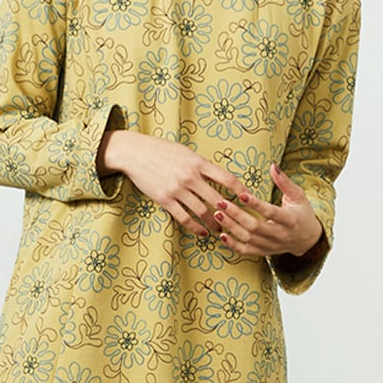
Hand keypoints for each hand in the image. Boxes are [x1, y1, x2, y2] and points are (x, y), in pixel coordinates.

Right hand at [98, 130, 248, 235]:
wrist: (134, 152)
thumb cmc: (160, 150)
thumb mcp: (185, 152)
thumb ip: (200, 164)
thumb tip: (216, 175)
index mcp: (198, 163)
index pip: (227, 178)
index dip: (240, 190)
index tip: (248, 199)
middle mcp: (190, 176)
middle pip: (217, 199)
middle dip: (230, 213)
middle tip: (237, 222)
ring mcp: (177, 189)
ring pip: (202, 211)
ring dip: (214, 223)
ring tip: (220, 230)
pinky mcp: (165, 199)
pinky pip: (184, 218)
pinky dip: (195, 227)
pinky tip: (201, 232)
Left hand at [213, 163, 323, 257]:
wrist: (307, 239)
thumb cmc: (302, 213)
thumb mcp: (298, 195)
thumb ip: (284, 182)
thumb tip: (273, 166)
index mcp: (290, 220)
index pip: (271, 212)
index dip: (256, 204)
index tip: (241, 194)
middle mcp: (281, 235)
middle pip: (255, 226)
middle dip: (236, 215)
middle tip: (221, 203)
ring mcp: (271, 245)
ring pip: (248, 238)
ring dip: (231, 227)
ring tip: (217, 214)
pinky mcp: (264, 252)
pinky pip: (246, 251)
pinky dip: (233, 245)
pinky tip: (222, 235)